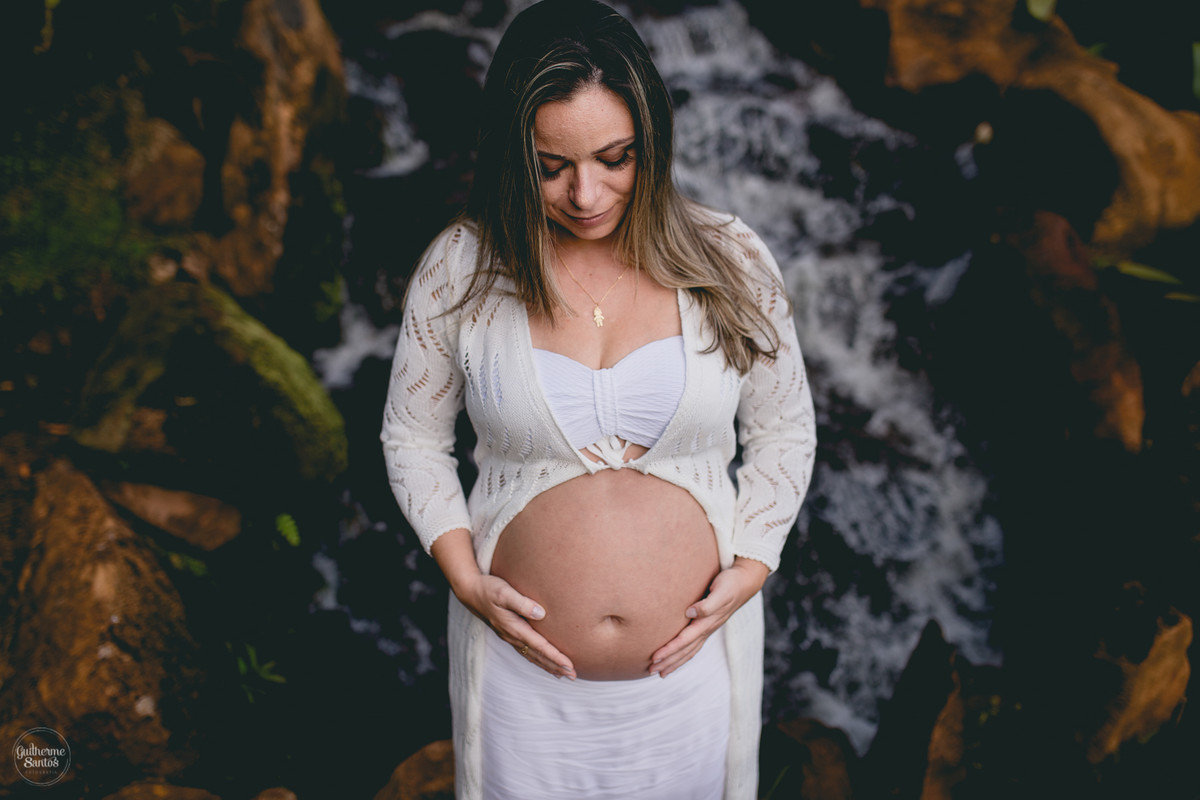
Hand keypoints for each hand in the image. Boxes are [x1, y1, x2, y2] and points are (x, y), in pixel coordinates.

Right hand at [431, 528, 574, 678]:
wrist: (470, 591)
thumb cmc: (489, 588)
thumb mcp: (504, 592)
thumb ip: (522, 603)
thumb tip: (541, 613)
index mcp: (513, 628)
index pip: (539, 646)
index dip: (555, 656)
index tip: (569, 665)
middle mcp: (512, 636)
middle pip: (537, 655)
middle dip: (555, 666)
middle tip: (573, 676)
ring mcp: (509, 636)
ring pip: (531, 656)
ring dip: (547, 665)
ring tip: (562, 674)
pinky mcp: (508, 633)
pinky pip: (525, 651)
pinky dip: (536, 659)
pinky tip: (543, 661)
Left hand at [648, 557, 769, 677]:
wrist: (745, 582)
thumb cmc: (731, 584)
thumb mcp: (720, 591)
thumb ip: (707, 604)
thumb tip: (690, 613)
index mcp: (707, 622)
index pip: (684, 640)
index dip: (669, 650)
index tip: (654, 658)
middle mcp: (707, 629)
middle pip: (685, 651)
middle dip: (668, 662)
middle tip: (651, 671)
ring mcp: (708, 629)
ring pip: (690, 651)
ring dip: (675, 662)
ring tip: (661, 673)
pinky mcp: (707, 626)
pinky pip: (694, 646)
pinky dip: (684, 655)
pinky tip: (677, 659)